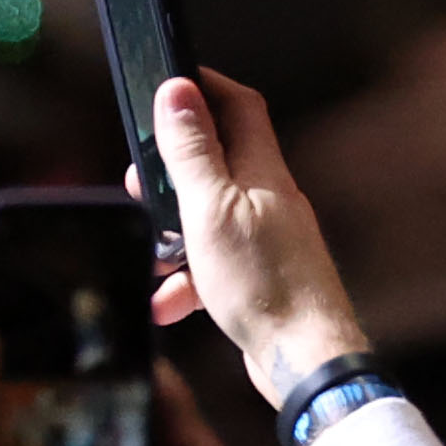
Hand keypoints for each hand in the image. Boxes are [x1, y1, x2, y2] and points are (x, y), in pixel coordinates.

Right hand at [140, 69, 370, 402]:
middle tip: (138, 182)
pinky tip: (167, 301)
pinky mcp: (262, 279)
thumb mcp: (210, 210)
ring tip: (149, 251)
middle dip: (172, 169)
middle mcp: (270, 200)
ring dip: (173, 231)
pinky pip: (215, 265)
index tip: (167, 83)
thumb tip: (178, 90)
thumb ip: (192, 152)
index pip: (239, 106)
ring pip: (210, 217)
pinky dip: (187, 278)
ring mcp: (268, 241)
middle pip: (218, 161)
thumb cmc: (264, 285)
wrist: (307, 362)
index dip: (205, 86)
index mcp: (263, 172)